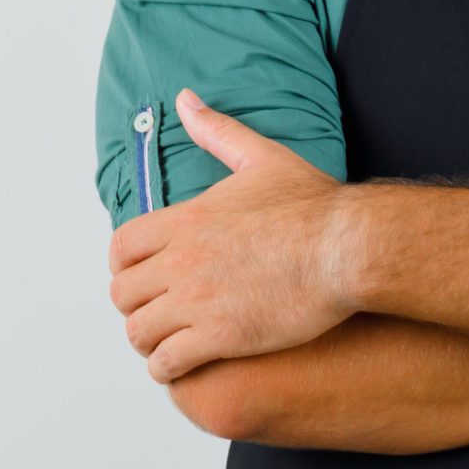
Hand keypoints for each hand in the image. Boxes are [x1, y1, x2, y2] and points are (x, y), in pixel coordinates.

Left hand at [107, 88, 355, 382]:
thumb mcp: (262, 158)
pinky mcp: (221, 336)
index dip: (124, 267)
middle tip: (158, 312)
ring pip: (138, 332)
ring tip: (169, 342)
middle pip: (122, 294)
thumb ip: (218, 131)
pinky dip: (168, 368)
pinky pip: (167, 363)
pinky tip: (186, 364)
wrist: (348, 248)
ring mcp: (198, 301)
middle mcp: (182, 261)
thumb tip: (185, 100)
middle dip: (136, 305)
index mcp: (186, 220)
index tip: (142, 276)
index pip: (120, 248)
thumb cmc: (315, 207)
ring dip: (149, 340)